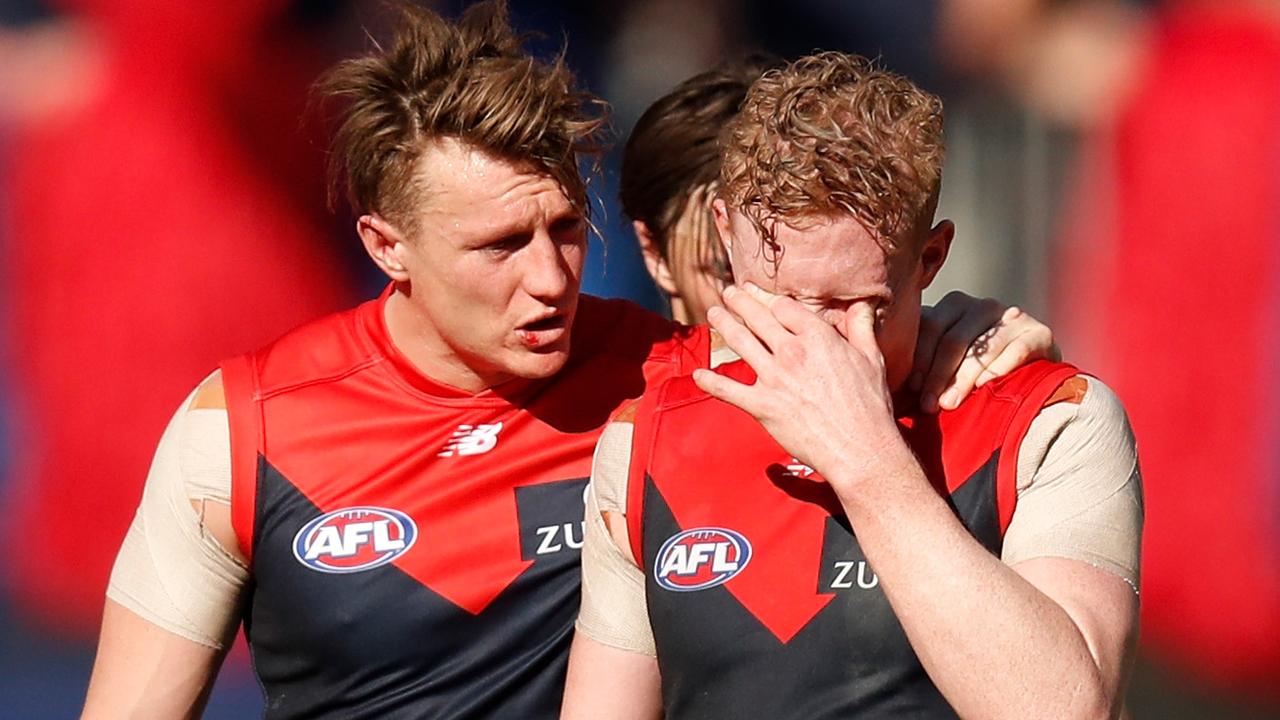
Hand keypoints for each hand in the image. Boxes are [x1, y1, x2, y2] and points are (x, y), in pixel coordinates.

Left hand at [693, 284, 912, 489]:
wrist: (859, 448)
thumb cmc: (869, 406)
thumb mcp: (872, 359)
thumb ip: (861, 328)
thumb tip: (861, 304)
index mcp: (818, 338)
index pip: (784, 307)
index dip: (772, 301)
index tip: (763, 297)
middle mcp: (792, 352)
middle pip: (757, 317)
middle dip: (739, 301)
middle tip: (728, 292)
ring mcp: (774, 378)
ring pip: (740, 342)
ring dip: (723, 324)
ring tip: (713, 314)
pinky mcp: (762, 406)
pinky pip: (729, 390)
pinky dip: (711, 382)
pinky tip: (698, 375)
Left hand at [911, 291, 1058, 412]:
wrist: (1029, 375)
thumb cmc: (972, 373)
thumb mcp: (946, 363)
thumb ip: (921, 365)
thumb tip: (887, 385)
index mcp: (953, 306)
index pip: (929, 327)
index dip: (918, 359)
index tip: (910, 388)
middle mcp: (982, 305)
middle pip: (953, 338)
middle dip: (937, 375)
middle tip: (928, 405)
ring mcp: (1012, 316)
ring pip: (982, 347)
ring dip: (963, 378)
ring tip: (949, 404)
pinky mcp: (1039, 332)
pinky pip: (1016, 350)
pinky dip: (999, 369)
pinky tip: (986, 387)